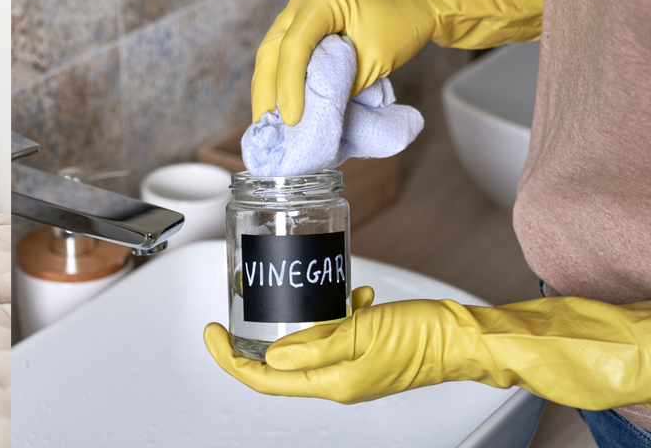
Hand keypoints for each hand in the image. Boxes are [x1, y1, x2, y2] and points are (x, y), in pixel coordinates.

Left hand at [204, 287, 650, 410]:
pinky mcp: (367, 351)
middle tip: (234, 312)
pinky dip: (334, 313)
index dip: (230, 358)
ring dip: (297, 321)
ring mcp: (352, 366)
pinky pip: (335, 333)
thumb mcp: (359, 332)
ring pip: (306, 345)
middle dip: (253, 338)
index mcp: (331, 382)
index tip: (211, 333)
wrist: (465, 336)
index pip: (264, 377)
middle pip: (278, 363)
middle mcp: (338, 380)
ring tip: (292, 295)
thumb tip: (270, 355)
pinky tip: (347, 295)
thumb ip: (313, 343)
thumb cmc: (422, 335)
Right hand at [251, 0, 547, 124]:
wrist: (416, 5)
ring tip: (265, 119)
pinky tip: (276, 102)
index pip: (295, 46)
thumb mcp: (374, 61)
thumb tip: (310, 114)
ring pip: (271, 50)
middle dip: (266, 89)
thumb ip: (340, 85)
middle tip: (263, 124)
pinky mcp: (301, 20)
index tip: (292, 119)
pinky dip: (279, 77)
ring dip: (267, 86)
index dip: (289, 85)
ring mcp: (299, 6)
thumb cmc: (403, 27)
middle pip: (272, 48)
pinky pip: (282, 51)